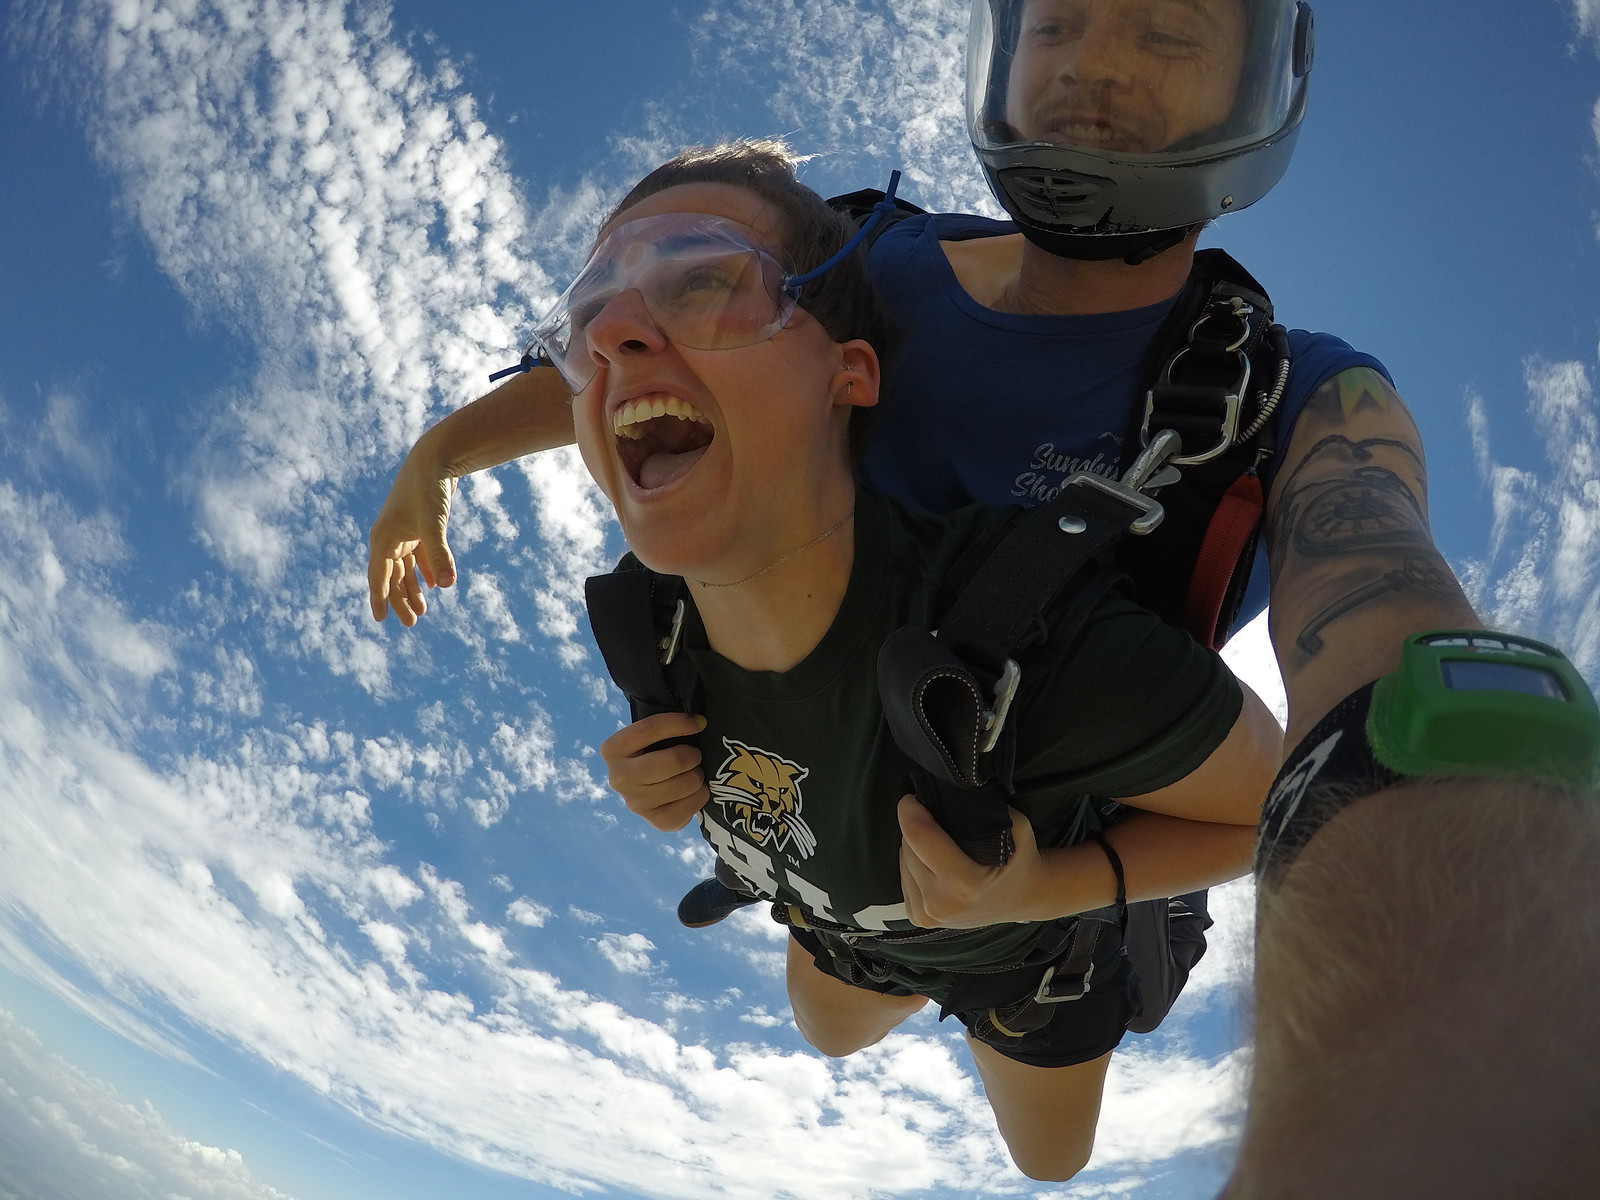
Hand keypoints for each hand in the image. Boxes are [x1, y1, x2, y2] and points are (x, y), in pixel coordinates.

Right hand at [368, 456, 457, 625]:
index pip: (379, 576)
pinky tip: (435, 584)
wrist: (437, 458)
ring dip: (413, 588)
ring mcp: (404, 530)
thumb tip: (447, 585)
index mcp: (384, 538)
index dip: (380, 598)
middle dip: (401, 599)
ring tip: (422, 611)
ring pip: (405, 567)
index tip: (381, 619)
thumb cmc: (429, 489)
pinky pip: (418, 554)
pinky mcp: (419, 524)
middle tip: (412, 624)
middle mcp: (390, 536)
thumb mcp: (434, 525)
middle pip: (392, 575)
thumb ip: (439, 555)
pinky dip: (425, 569)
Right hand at [600, 712, 709, 830]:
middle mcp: (619, 778)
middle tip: (695, 756)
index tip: (699, 723)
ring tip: (693, 774)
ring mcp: (636, 803)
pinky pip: (691, 806)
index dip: (679, 723)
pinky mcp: (655, 821)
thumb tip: (699, 721)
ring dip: (698, 776)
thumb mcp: (648, 737)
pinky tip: (693, 792)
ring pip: (686, 783)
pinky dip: (700, 796)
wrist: (647, 790)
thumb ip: (663, 727)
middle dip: (693, 755)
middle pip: (673, 761)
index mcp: (612, 749)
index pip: (649, 729)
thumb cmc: (652, 754)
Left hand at [897, 795, 1042, 927]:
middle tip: (938, 822)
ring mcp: (928, 915)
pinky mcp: (919, 919)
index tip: (915, 797)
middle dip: (918, 827)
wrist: (1024, 898)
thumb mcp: (1016, 827)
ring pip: (903, 860)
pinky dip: (914, 864)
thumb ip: (985, 810)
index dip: (911, 809)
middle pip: (908, 845)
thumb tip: (948, 792)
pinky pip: (903, 877)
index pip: (918, 835)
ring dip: (915, 846)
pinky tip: (934, 865)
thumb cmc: (1020, 860)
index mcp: (964, 884)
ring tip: (940, 845)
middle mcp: (941, 904)